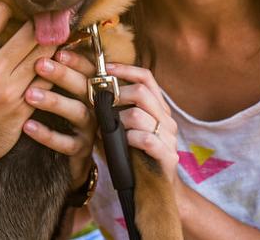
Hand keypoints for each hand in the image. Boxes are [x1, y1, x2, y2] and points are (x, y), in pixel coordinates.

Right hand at [0, 3, 56, 164]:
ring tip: (64, 32)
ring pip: (45, 55)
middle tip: (56, 13)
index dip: (10, 6)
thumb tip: (2, 7)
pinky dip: (57, 67)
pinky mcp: (25, 106)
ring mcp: (10, 90)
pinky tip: (63, 60)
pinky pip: (49, 79)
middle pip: (31, 33)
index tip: (21, 6)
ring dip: (56, 43)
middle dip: (45, 22)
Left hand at [23, 49, 97, 186]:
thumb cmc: (64, 114)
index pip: (89, 68)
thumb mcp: (65, 91)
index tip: (57, 50)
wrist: (72, 158)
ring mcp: (91, 128)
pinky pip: (66, 143)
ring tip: (29, 94)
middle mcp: (96, 105)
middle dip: (63, 74)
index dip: (76, 59)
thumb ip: (58, 70)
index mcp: (93, 87)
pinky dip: (47, 134)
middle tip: (39, 63)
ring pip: (77, 112)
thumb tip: (36, 38)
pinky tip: (26, 125)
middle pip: (85, 86)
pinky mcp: (82, 150)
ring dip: (54, 102)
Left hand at [106, 62, 179, 181]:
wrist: (155, 191)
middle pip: (142, 92)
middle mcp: (166, 119)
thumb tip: (90, 88)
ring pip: (138, 115)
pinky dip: (128, 139)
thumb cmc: (133, 156)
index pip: (146, 78)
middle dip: (116, 94)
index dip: (125, 69)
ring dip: (117, 121)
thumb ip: (114, 110)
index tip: (105, 68)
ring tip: (108, 130)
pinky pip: (145, 139)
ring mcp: (169, 137)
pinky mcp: (168, 156)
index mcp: (157, 108)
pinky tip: (121, 144)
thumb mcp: (123, 128)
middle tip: (101, 102)